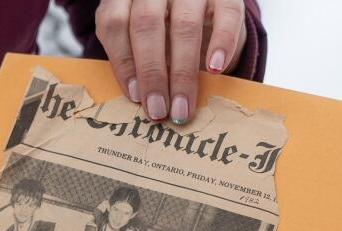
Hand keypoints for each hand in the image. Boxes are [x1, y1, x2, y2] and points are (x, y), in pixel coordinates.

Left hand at [96, 0, 247, 122]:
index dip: (123, 62)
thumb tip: (138, 97)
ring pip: (184, 25)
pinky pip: (227, 14)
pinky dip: (222, 43)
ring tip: (182, 106)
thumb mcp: (134, 36)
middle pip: (146, 25)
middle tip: (158, 110)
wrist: (199, 5)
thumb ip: (131, 56)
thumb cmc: (159, 29)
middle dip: (152, 73)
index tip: (134, 96)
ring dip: (182, 72)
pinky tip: (215, 68)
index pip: (115, 24)